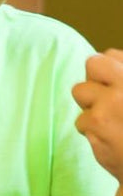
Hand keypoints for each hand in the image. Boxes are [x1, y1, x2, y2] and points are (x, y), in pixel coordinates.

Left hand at [74, 49, 122, 181]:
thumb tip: (109, 56)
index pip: (111, 56)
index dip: (109, 72)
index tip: (116, 86)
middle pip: (93, 64)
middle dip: (94, 80)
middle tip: (106, 99)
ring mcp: (113, 102)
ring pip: (80, 91)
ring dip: (90, 106)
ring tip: (110, 121)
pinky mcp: (96, 122)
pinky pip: (80, 120)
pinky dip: (91, 130)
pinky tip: (109, 139)